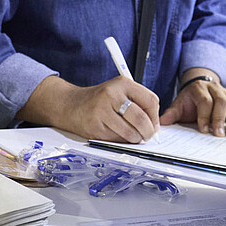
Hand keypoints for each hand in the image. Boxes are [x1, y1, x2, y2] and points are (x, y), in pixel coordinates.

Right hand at [18, 75, 159, 142]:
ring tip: (132, 136)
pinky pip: (117, 140)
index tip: (154, 124)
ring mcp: (102, 110)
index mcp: (122, 83)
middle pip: (141, 119)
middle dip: (148, 132)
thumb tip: (155, 125)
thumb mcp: (119, 91)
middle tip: (147, 135)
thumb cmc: (99, 99)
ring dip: (135, 139)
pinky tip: (117, 135)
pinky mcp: (95, 126)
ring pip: (130, 133)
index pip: (150, 100)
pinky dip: (121, 142)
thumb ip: (138, 102)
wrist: (70, 104)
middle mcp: (112, 94)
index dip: (155, 116)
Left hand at [159, 72, 225, 135]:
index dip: (204, 115)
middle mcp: (213, 88)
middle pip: (220, 102)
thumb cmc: (189, 99)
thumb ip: (171, 113)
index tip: (203, 129)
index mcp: (198, 89)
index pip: (204, 101)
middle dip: (220, 119)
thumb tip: (162, 124)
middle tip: (219, 134)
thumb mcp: (179, 103)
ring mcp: (225, 92)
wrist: (198, 84)